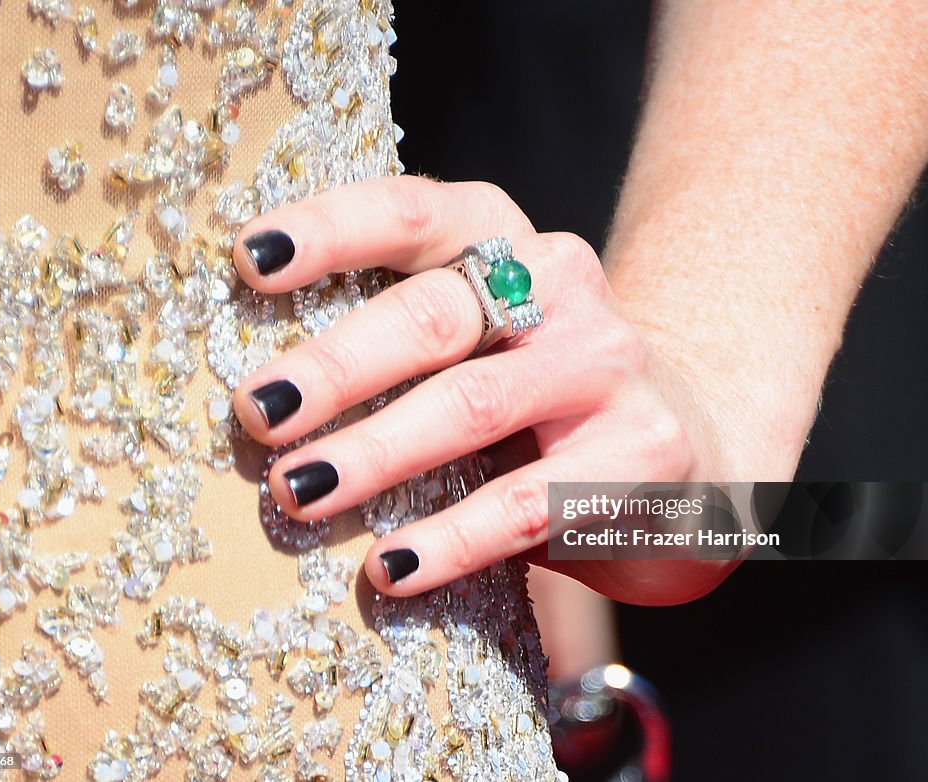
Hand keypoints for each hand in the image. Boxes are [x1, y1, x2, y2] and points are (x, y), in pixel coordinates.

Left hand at [231, 175, 733, 604]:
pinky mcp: (641, 451)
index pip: (411, 213)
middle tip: (257, 413)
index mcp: (504, 237)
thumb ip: (399, 326)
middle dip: (335, 367)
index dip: (327, 231)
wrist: (681, 421)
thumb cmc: (535, 378)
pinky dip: (450, 540)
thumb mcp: (477, 328)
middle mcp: (561, 284)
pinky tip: (389, 568)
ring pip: (473, 407)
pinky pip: (525, 502)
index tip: (247, 260)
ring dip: (374, 454)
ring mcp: (606, 364)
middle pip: (433, 316)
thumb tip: (265, 388)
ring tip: (297, 492)